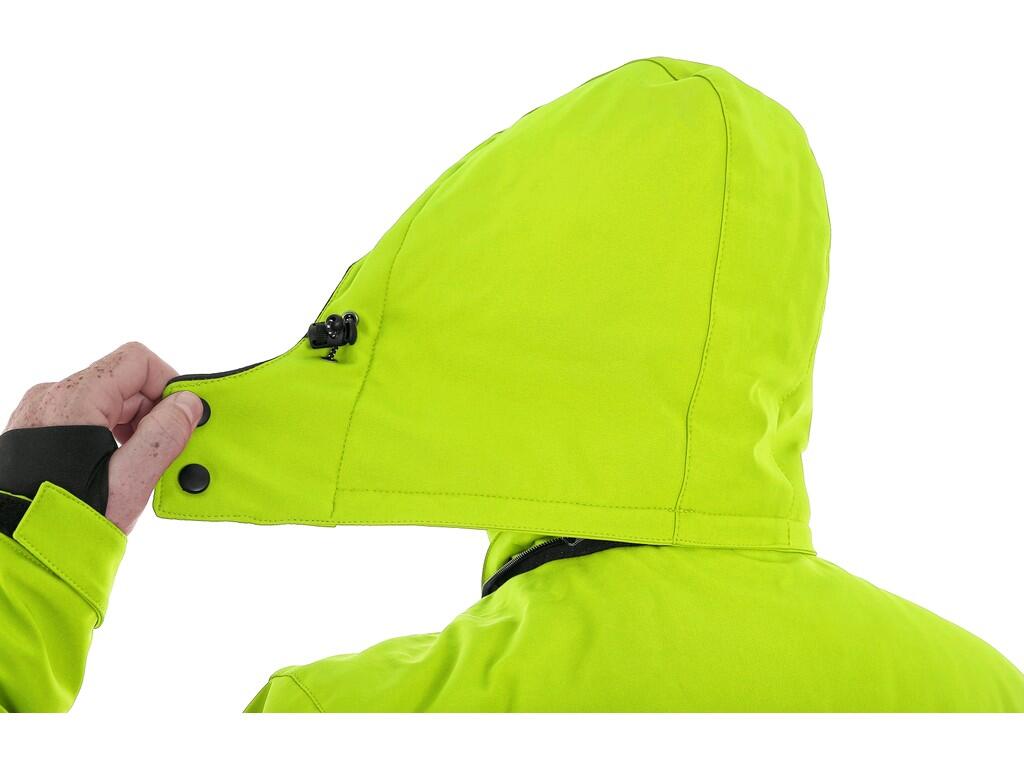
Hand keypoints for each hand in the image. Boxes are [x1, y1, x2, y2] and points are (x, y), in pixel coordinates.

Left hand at [5, 342, 202, 533]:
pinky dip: (111, 434)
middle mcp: (52, 397)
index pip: (136, 361)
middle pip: (123, 382)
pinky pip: (87, 416)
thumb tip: (188, 404)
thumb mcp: (128, 482)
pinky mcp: (37, 431)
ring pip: (106, 400)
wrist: (19, 553)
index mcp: (74, 401)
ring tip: (139, 466)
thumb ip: (162, 436)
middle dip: (153, 412)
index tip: (184, 418)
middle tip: (166, 451)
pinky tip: (116, 468)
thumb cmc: (66, 522)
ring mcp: (40, 414)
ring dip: (134, 425)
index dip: (168, 384)